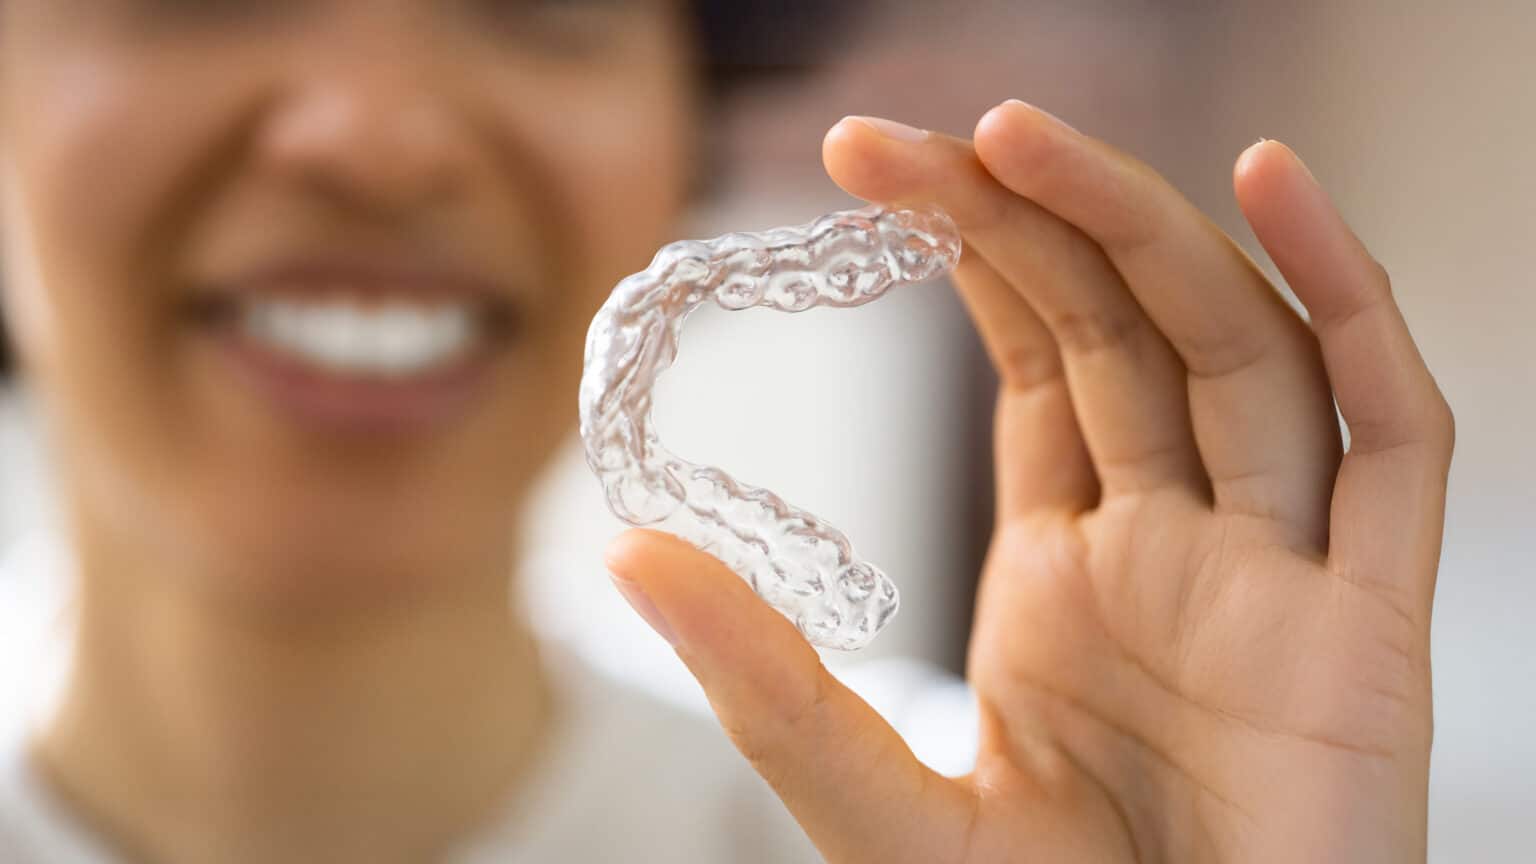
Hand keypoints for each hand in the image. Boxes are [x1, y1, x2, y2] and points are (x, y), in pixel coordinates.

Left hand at [605, 101, 1453, 862]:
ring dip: (1148, 229)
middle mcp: (1180, 549)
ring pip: (1240, 349)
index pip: (1043, 361)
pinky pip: (1392, 438)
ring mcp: (1281, 577)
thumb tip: (629, 555)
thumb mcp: (879, 805)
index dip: (974, 255)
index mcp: (1073, 572)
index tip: (875, 172)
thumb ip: (771, 684)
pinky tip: (1282, 190)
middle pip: (1126, 330)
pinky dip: (1355, 304)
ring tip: (1027, 137)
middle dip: (1029, 218)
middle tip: (911, 139)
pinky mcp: (1373, 630)